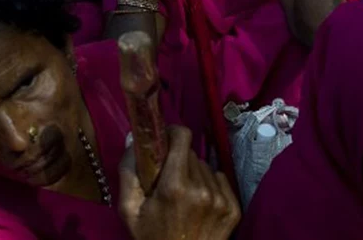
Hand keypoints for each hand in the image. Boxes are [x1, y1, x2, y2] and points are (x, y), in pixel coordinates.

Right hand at [119, 126, 239, 239]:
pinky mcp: (233, 209)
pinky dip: (210, 186)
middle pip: (191, 154)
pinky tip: (199, 203)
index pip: (182, 137)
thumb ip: (128, 171)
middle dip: (178, 159)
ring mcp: (220, 199)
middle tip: (168, 178)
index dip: (172, 132)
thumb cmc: (151, 239)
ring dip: (194, 174)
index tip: (165, 138)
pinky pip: (221, 180)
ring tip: (184, 195)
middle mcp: (202, 189)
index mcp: (175, 186)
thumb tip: (132, 138)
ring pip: (206, 167)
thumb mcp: (129, 210)